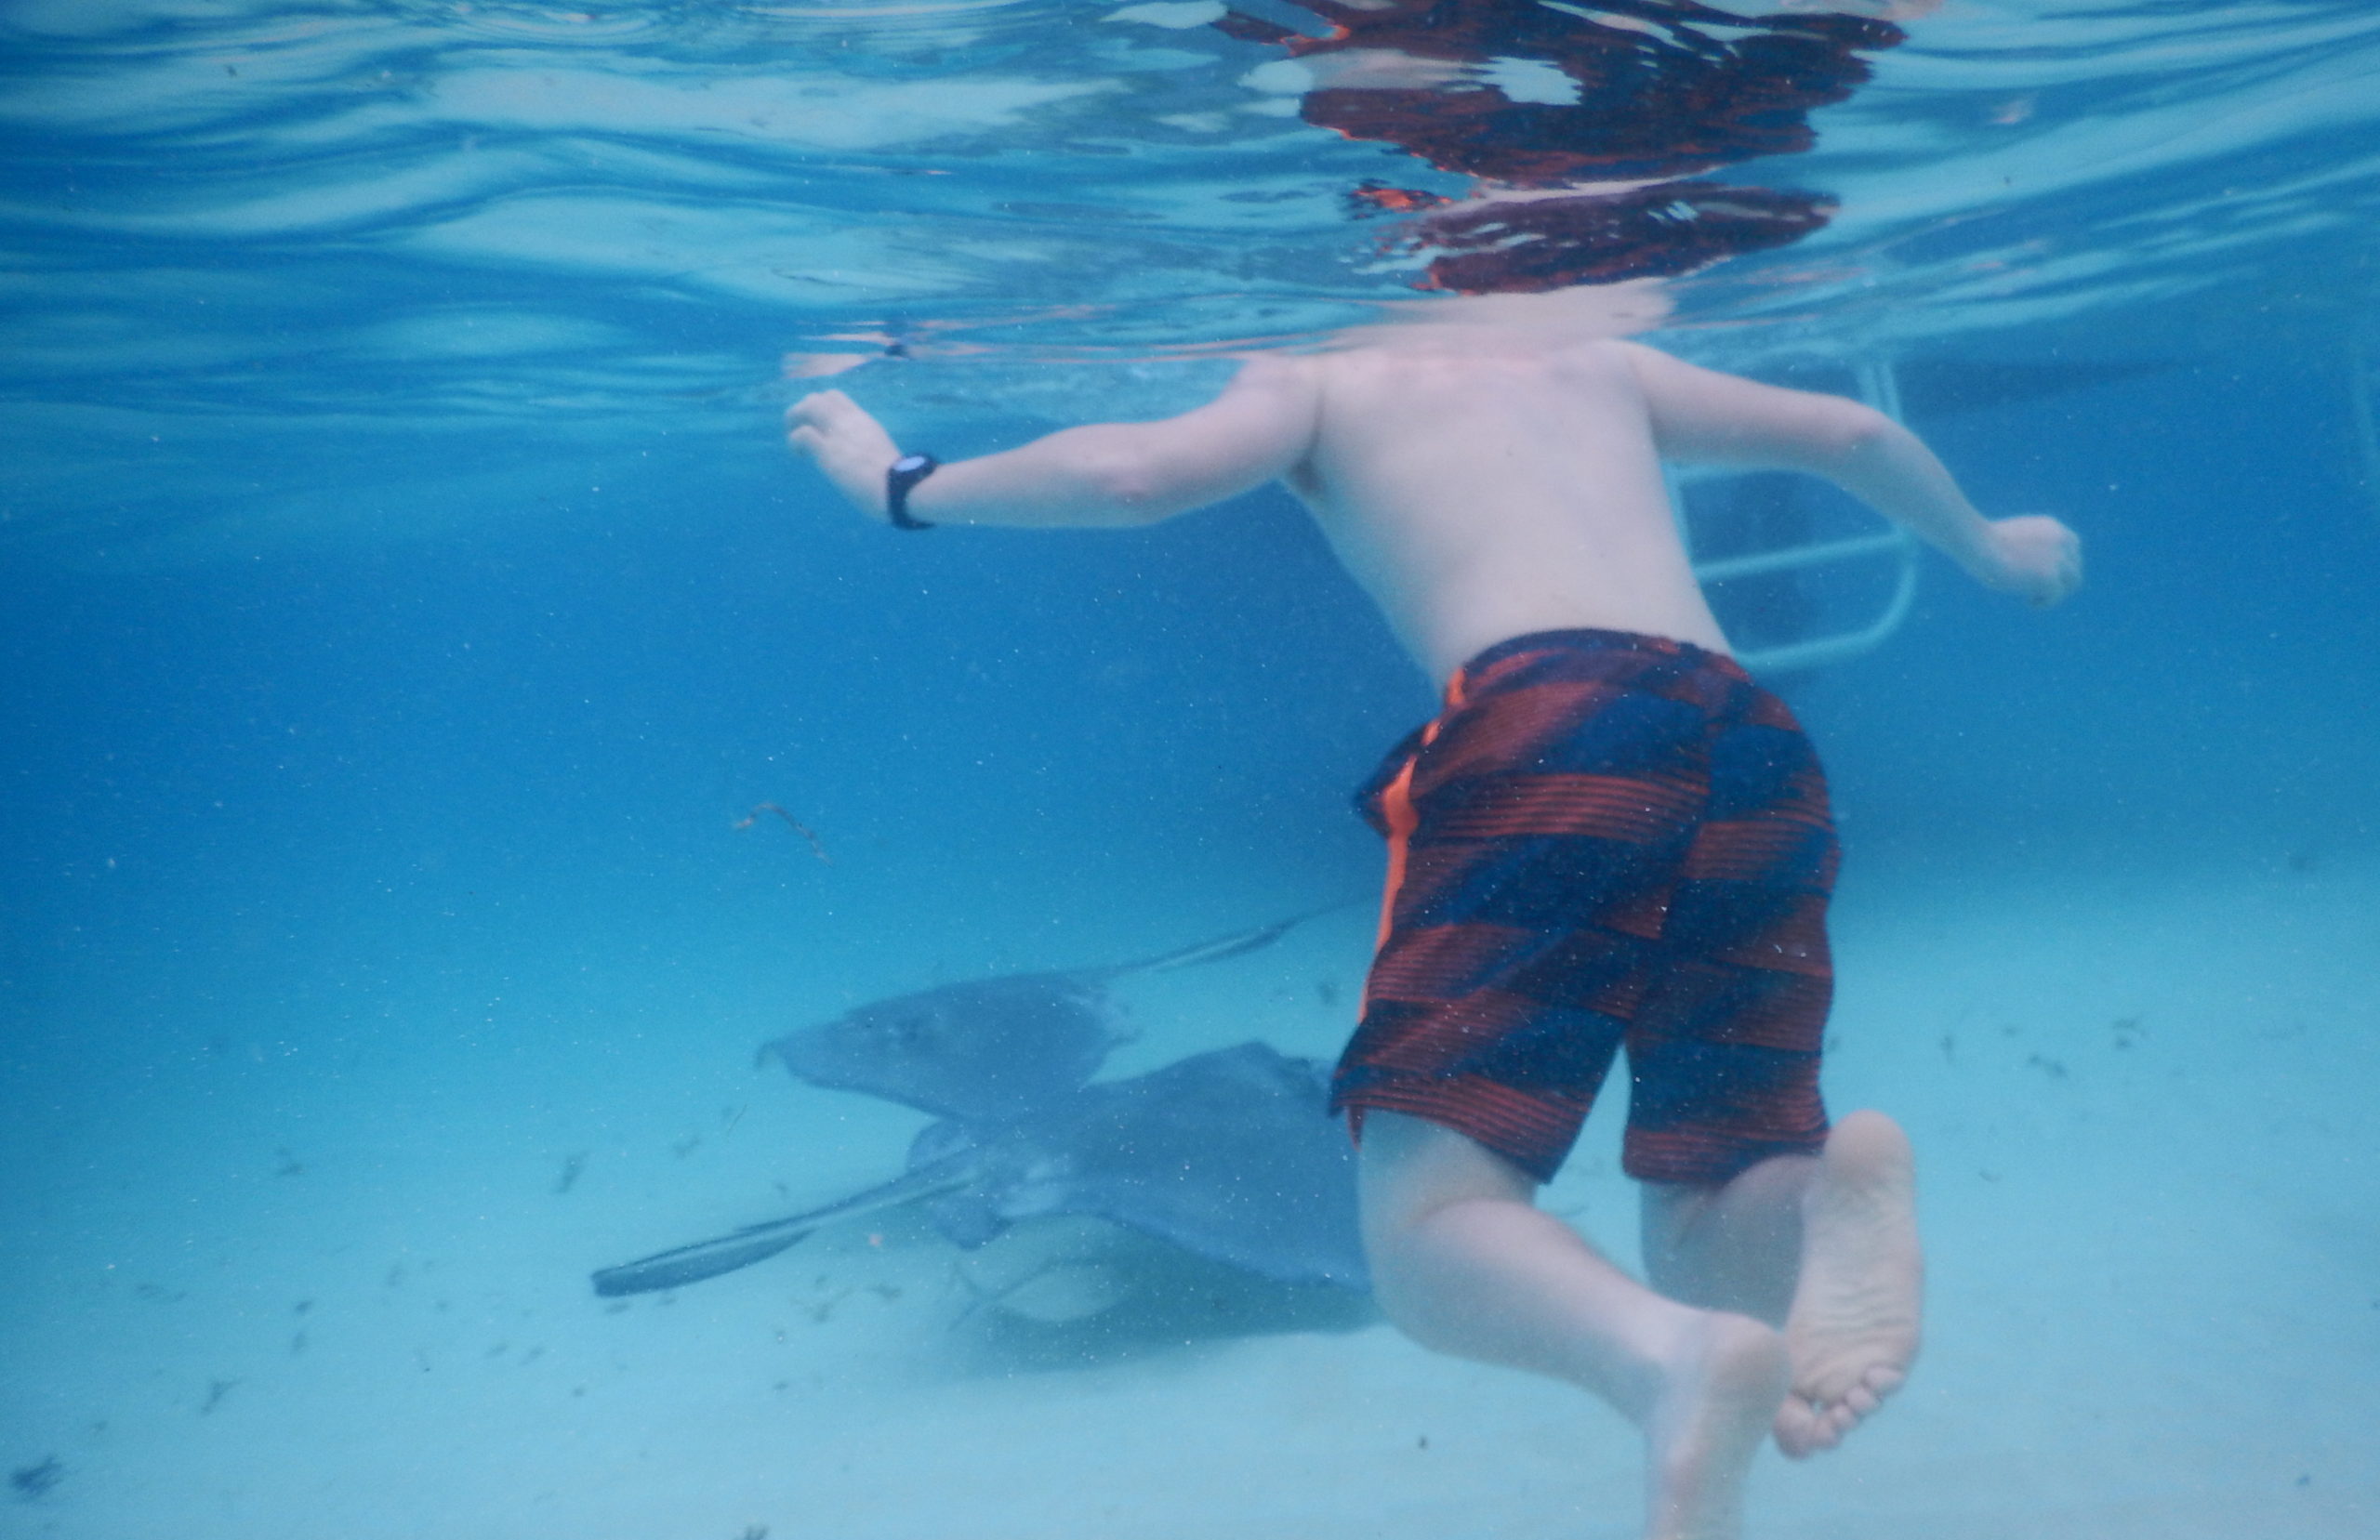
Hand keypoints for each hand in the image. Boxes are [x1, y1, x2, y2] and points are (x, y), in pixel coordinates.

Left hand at [786, 390, 900, 520]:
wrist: (900, 487)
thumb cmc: (897, 479)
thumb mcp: (882, 452)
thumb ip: (868, 449)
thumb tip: (865, 462)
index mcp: (863, 421)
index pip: (836, 398)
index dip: (820, 409)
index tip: (819, 428)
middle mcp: (849, 420)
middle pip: (817, 397)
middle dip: (802, 412)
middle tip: (800, 433)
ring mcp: (838, 432)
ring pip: (807, 406)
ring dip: (794, 421)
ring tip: (796, 443)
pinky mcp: (828, 450)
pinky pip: (801, 434)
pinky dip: (794, 442)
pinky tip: (800, 457)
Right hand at [1978, 515, 2081, 606]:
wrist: (1979, 545)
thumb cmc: (1981, 542)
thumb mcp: (2010, 538)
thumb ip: (2025, 547)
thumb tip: (2026, 566)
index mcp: (2052, 528)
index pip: (2073, 545)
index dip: (2063, 562)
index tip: (2047, 572)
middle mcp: (2061, 541)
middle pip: (2075, 565)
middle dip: (2061, 579)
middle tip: (2041, 589)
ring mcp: (2058, 559)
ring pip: (2073, 582)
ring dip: (2056, 592)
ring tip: (2035, 597)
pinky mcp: (2050, 577)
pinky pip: (2056, 596)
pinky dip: (2045, 602)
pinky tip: (2030, 602)